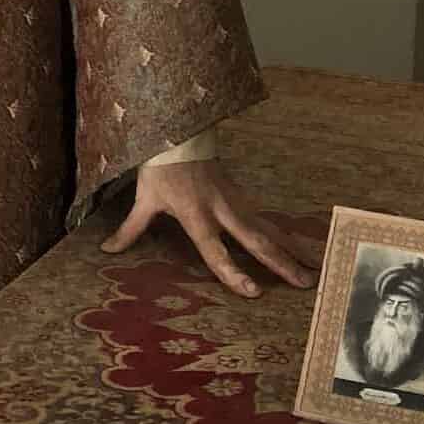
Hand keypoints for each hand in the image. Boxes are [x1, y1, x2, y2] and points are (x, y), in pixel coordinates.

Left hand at [101, 160, 316, 297]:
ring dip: (293, 249)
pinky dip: (287, 234)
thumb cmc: (161, 167)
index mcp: (196, 213)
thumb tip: (107, 250)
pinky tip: (302, 247)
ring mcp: (237, 201)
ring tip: (317, 269)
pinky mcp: (243, 196)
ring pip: (270, 229)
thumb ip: (130, 228)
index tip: (254, 292)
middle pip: (257, 240)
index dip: (232, 272)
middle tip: (306, 283)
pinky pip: (268, 219)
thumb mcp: (144, 198)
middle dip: (282, 263)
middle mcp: (222, 209)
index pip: (215, 250)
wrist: (180, 131)